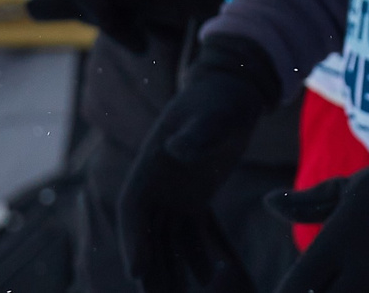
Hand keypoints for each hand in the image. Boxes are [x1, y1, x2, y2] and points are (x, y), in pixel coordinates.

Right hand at [120, 35, 280, 292]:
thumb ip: (197, 133)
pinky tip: (207, 279)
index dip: (133, 240)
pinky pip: (191, 235)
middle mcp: (156, 183)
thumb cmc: (220, 99)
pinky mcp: (194, 200)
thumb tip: (177, 150)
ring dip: (171, 269)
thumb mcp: (212, 114)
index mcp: (150, 163)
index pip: (133, 208)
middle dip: (150, 266)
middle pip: (146, 232)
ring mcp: (174, 194)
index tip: (137, 272)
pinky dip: (197, 257)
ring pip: (167, 240)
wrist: (235, 93)